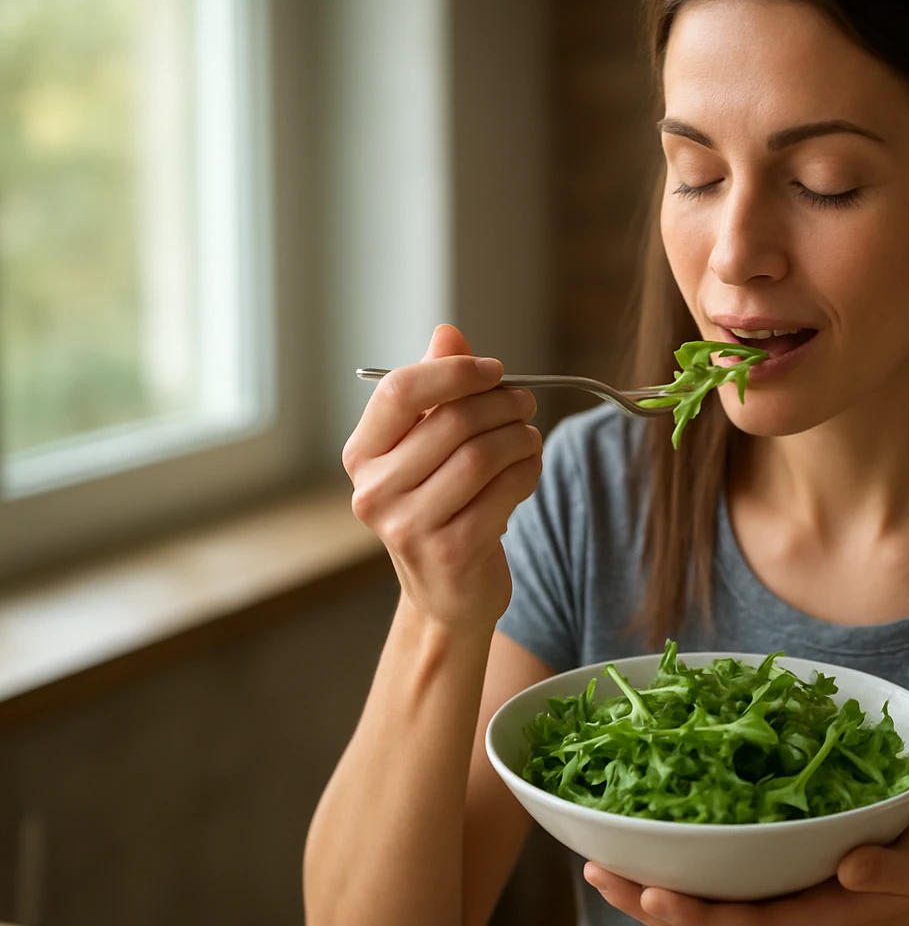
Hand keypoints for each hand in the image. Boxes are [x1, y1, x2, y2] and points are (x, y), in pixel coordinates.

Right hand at [343, 324, 542, 629]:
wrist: (448, 593)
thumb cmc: (441, 505)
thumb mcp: (429, 446)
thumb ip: (437, 388)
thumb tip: (448, 332)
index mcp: (361, 455)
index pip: (399, 391)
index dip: (454, 372)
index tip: (494, 370)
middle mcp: (375, 491)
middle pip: (452, 421)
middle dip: (502, 403)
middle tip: (526, 402)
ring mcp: (409, 526)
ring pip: (483, 455)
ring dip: (520, 437)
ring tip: (529, 438)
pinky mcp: (452, 551)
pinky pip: (505, 490)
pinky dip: (527, 471)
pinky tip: (527, 470)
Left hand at [583, 804, 908, 925]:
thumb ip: (890, 867)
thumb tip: (849, 864)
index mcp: (815, 913)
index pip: (745, 924)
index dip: (697, 913)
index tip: (654, 893)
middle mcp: (783, 911)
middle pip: (705, 921)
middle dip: (648, 902)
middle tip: (598, 874)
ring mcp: (772, 897)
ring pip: (699, 905)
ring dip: (646, 889)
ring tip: (597, 865)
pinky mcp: (767, 874)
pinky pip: (711, 881)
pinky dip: (673, 865)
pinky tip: (640, 842)